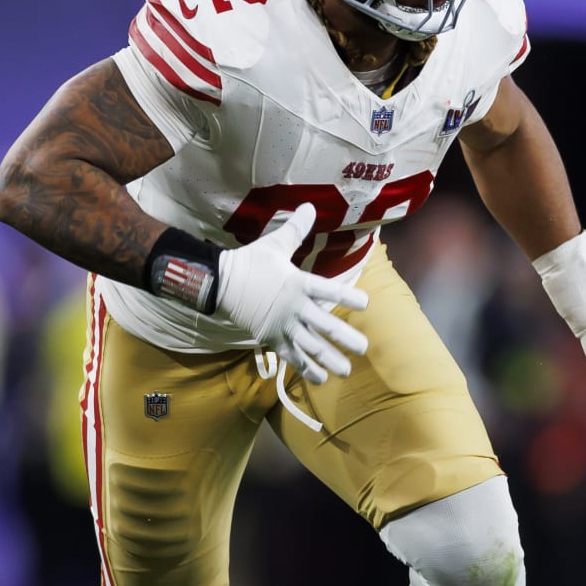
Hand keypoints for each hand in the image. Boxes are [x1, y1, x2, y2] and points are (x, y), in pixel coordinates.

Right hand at [216, 203, 368, 383]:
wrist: (221, 284)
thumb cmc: (250, 262)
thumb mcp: (275, 244)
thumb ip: (296, 229)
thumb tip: (309, 205)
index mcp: (299, 283)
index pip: (329, 290)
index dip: (347, 297)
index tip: (365, 304)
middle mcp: (295, 308)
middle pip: (325, 326)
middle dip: (346, 338)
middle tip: (364, 348)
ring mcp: (284, 326)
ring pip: (312, 346)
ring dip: (330, 359)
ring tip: (346, 370)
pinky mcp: (273, 339)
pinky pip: (293, 357)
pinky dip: (307, 369)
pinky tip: (321, 379)